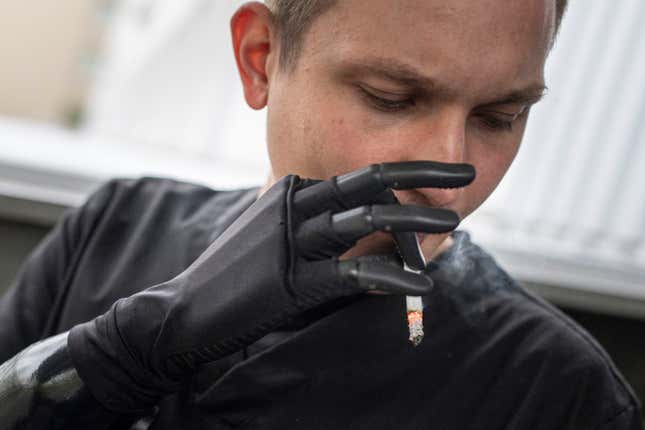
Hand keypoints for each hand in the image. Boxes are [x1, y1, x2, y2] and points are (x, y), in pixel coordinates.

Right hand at [67, 161, 474, 412]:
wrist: (185, 311)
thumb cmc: (234, 273)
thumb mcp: (272, 231)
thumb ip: (311, 220)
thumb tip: (362, 224)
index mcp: (292, 188)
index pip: (357, 173)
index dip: (403, 174)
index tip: (435, 178)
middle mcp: (294, 203)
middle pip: (369, 179)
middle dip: (421, 172)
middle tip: (463, 173)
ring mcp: (294, 241)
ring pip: (367, 218)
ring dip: (416, 220)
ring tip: (454, 221)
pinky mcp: (295, 282)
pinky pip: (355, 273)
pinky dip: (392, 276)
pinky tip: (421, 283)